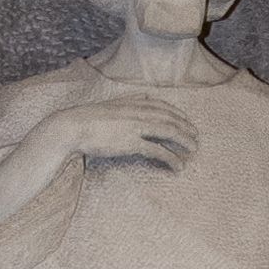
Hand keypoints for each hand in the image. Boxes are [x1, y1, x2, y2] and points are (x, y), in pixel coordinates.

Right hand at [35, 95, 198, 178]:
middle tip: (195, 137)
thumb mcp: (105, 108)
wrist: (72, 126)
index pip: (160, 104)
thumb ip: (119, 107)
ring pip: (169, 131)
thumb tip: (124, 111)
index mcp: (130, 102)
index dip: (176, 112)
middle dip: (186, 126)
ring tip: (193, 150)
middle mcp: (137, 111)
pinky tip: (179, 166)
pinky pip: (158, 151)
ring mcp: (135, 126)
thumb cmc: (84, 120)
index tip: (185, 119)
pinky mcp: (132, 143)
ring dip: (184, 140)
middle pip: (169, 117)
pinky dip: (171, 158)